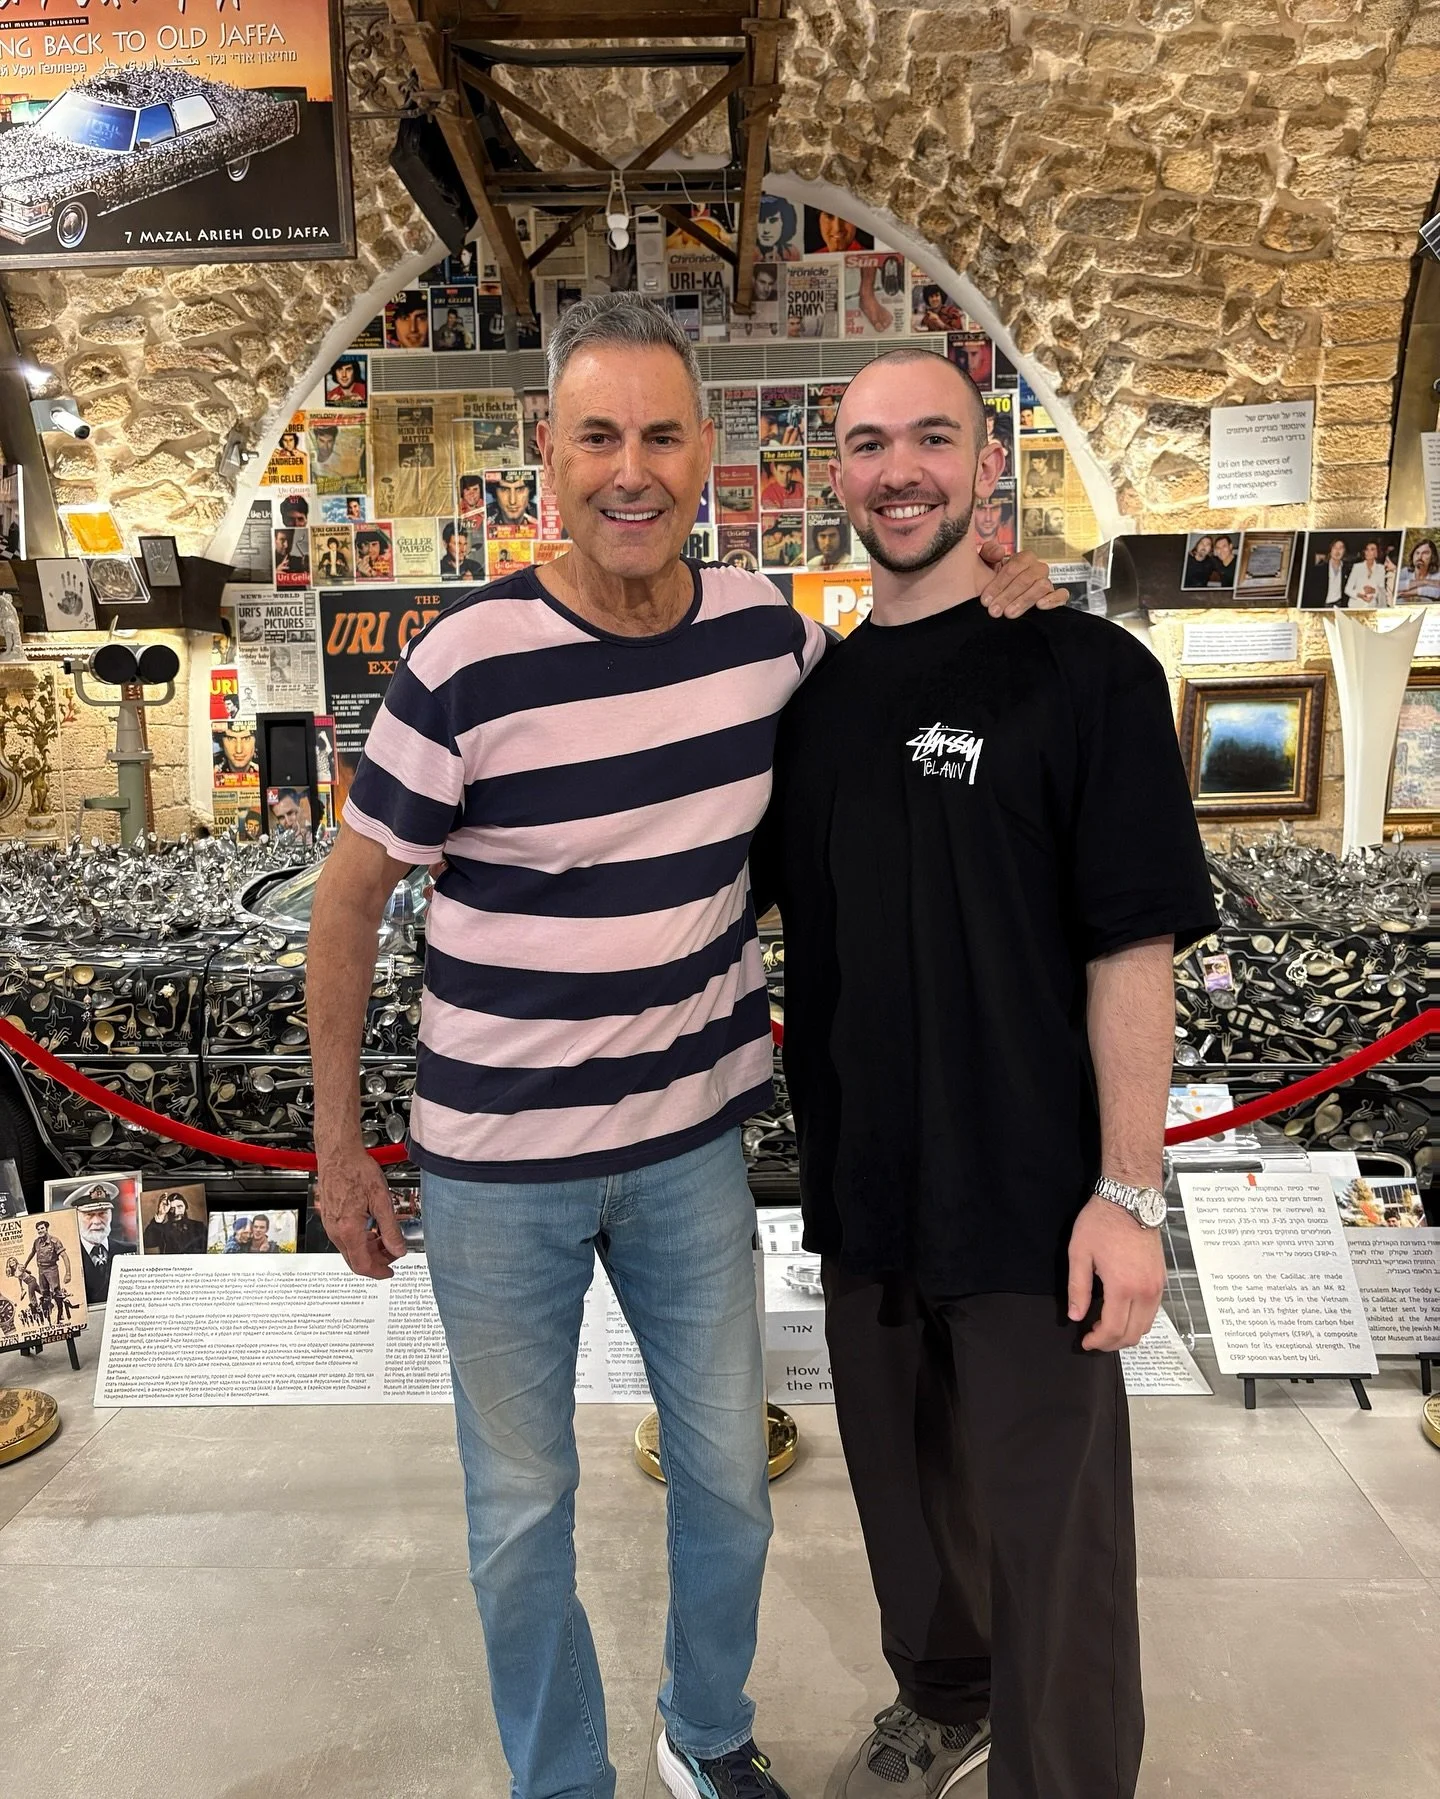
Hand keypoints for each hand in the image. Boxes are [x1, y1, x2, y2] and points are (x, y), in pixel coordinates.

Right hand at [316, 1148, 407, 1279]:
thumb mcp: (381, 1201)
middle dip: (377, 1261)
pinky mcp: (330, 1218)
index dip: (379, 1272)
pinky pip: (345, 1238)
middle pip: (355, 1260)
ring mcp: (331, 1225)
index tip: (390, 1272)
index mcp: (348, 1229)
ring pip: (351, 1250)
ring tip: (386, 1239)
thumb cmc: (356, 1170)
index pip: (362, 1265)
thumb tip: (398, 1250)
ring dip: (369, 1250)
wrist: (338, 1154)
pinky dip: (361, 1240)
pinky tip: (373, 1230)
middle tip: (393, 1253)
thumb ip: (391, 1229)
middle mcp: (336, 1231)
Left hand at [977, 544, 1063, 617]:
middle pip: (1027, 578)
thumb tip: (1000, 552)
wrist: (994, 603)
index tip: (986, 598)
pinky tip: (1040, 606)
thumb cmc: (988, 583)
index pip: (1014, 566)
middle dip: (1008, 595)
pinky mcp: (1054, 597)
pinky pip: (1062, 595)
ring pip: (1042, 586)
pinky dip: (1053, 599)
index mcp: (1021, 559)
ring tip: (1009, 613)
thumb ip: (988, 553)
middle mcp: (1036, 569)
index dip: (999, 583)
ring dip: (1024, 600)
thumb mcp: (983, 566)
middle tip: (994, 610)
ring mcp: (1046, 583)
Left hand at [1066, 1195, 1165, 1350]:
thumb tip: (1075, 1315)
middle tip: (1094, 1339)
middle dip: (1111, 1343)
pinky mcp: (1161, 1280)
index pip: (1113, 1329)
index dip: (1098, 1342)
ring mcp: (1156, 1286)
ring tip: (1106, 1328)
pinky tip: (1121, 1314)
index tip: (1085, 1342)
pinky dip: (1138, 1321)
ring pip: (1146, 1326)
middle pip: (1133, 1334)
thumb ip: (1077, 1288)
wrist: (1130, 1200)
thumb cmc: (1102, 1222)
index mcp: (1122, 1286)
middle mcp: (1145, 1290)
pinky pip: (1153, 1312)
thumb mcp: (1080, 1253)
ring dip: (1126, 1334)